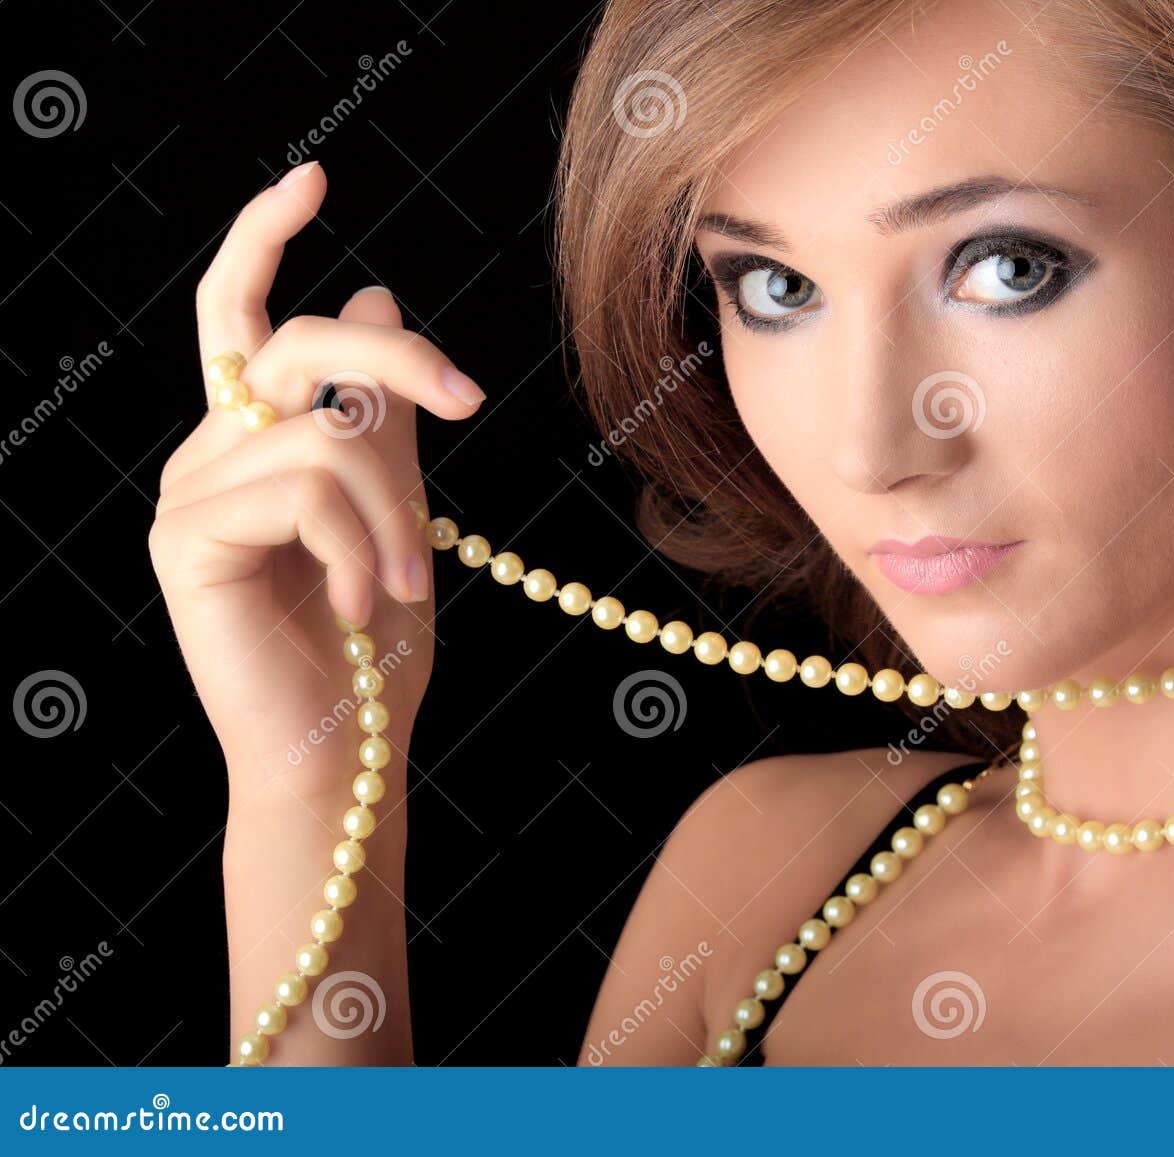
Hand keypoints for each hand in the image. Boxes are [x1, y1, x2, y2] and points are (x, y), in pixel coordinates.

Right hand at [148, 161, 484, 798]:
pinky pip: (304, 491)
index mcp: (254, 442)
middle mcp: (210, 455)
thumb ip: (381, 414)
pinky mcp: (183, 541)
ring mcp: (188, 497)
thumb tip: (376, 295)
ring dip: (396, 511)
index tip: (314, 177)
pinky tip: (368, 606)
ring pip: (324, 434)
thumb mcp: (395, 508)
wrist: (342, 747)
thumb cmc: (373, 642)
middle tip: (469, 396)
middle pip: (293, 344)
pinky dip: (364, 546)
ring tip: (409, 581)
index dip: (264, 238)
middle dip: (394, 356)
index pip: (243, 318)